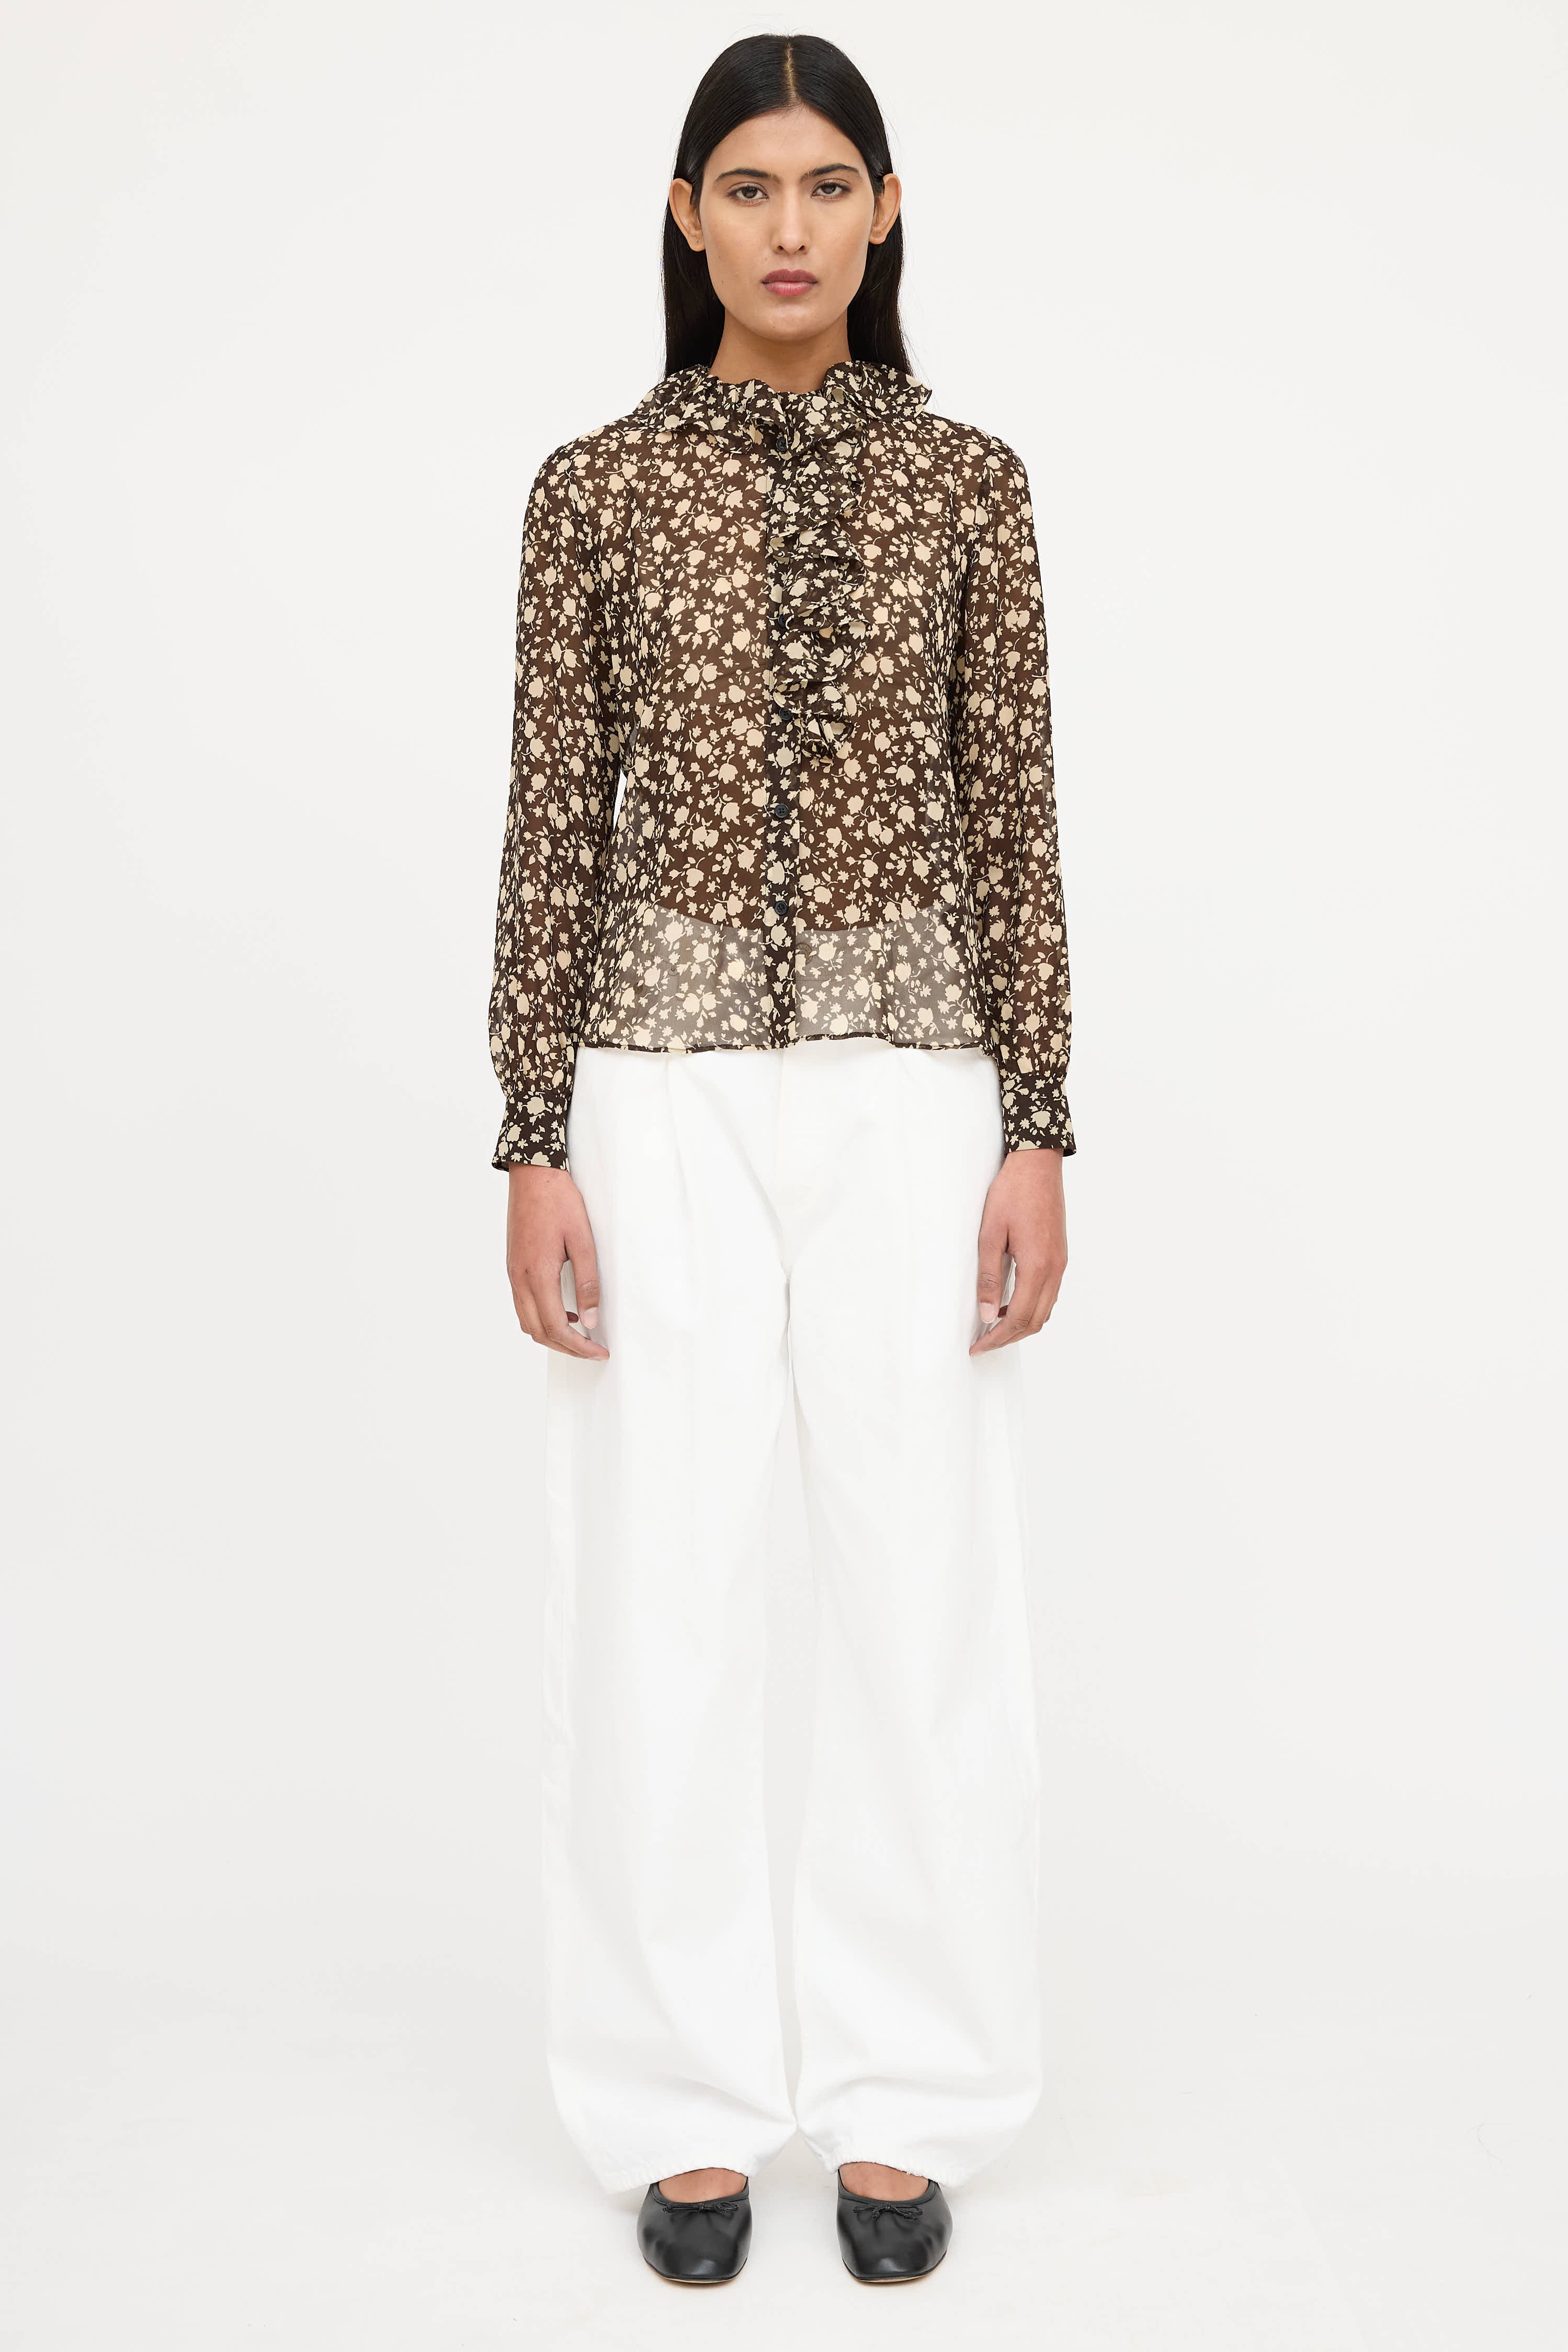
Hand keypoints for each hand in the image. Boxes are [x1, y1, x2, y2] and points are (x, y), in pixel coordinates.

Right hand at [505, 1165, 609, 1358]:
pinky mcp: (513, 1266)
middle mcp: (519, 1278)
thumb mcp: (583, 1241)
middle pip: (538, 1331)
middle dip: (565, 1347)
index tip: (599, 1352)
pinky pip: (523, 1305)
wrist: (532, 1175)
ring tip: (579, 1335)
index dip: (578, 1346)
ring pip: (527, 1321)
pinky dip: (541, 1318)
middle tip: (592, 1350)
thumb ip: (588, 1283)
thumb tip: (590, 1319)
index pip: (555, 1326)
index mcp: (537, 1274)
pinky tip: (563, 1310)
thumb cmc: (559, 1202)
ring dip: (551, 1335)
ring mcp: (513, 1273)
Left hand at [970, 1147, 1066, 1352]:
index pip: (1020, 1318)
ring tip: (994, 1326)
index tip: (978, 1347)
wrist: (1038, 1164)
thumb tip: (988, 1315)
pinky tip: (1011, 1302)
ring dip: (1022, 1324)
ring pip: (1045, 1309)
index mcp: (1038, 1266)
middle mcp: (1055, 1269)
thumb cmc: (1012, 1193)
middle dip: (1010, 1338)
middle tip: (984, 1343)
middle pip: (1036, 1321)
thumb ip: (990, 1277)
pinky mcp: (1060, 1255)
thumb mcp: (990, 1234)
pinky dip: (1032, 1307)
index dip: (998, 1338)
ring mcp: (1060, 1263)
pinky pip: (1049, 1293)